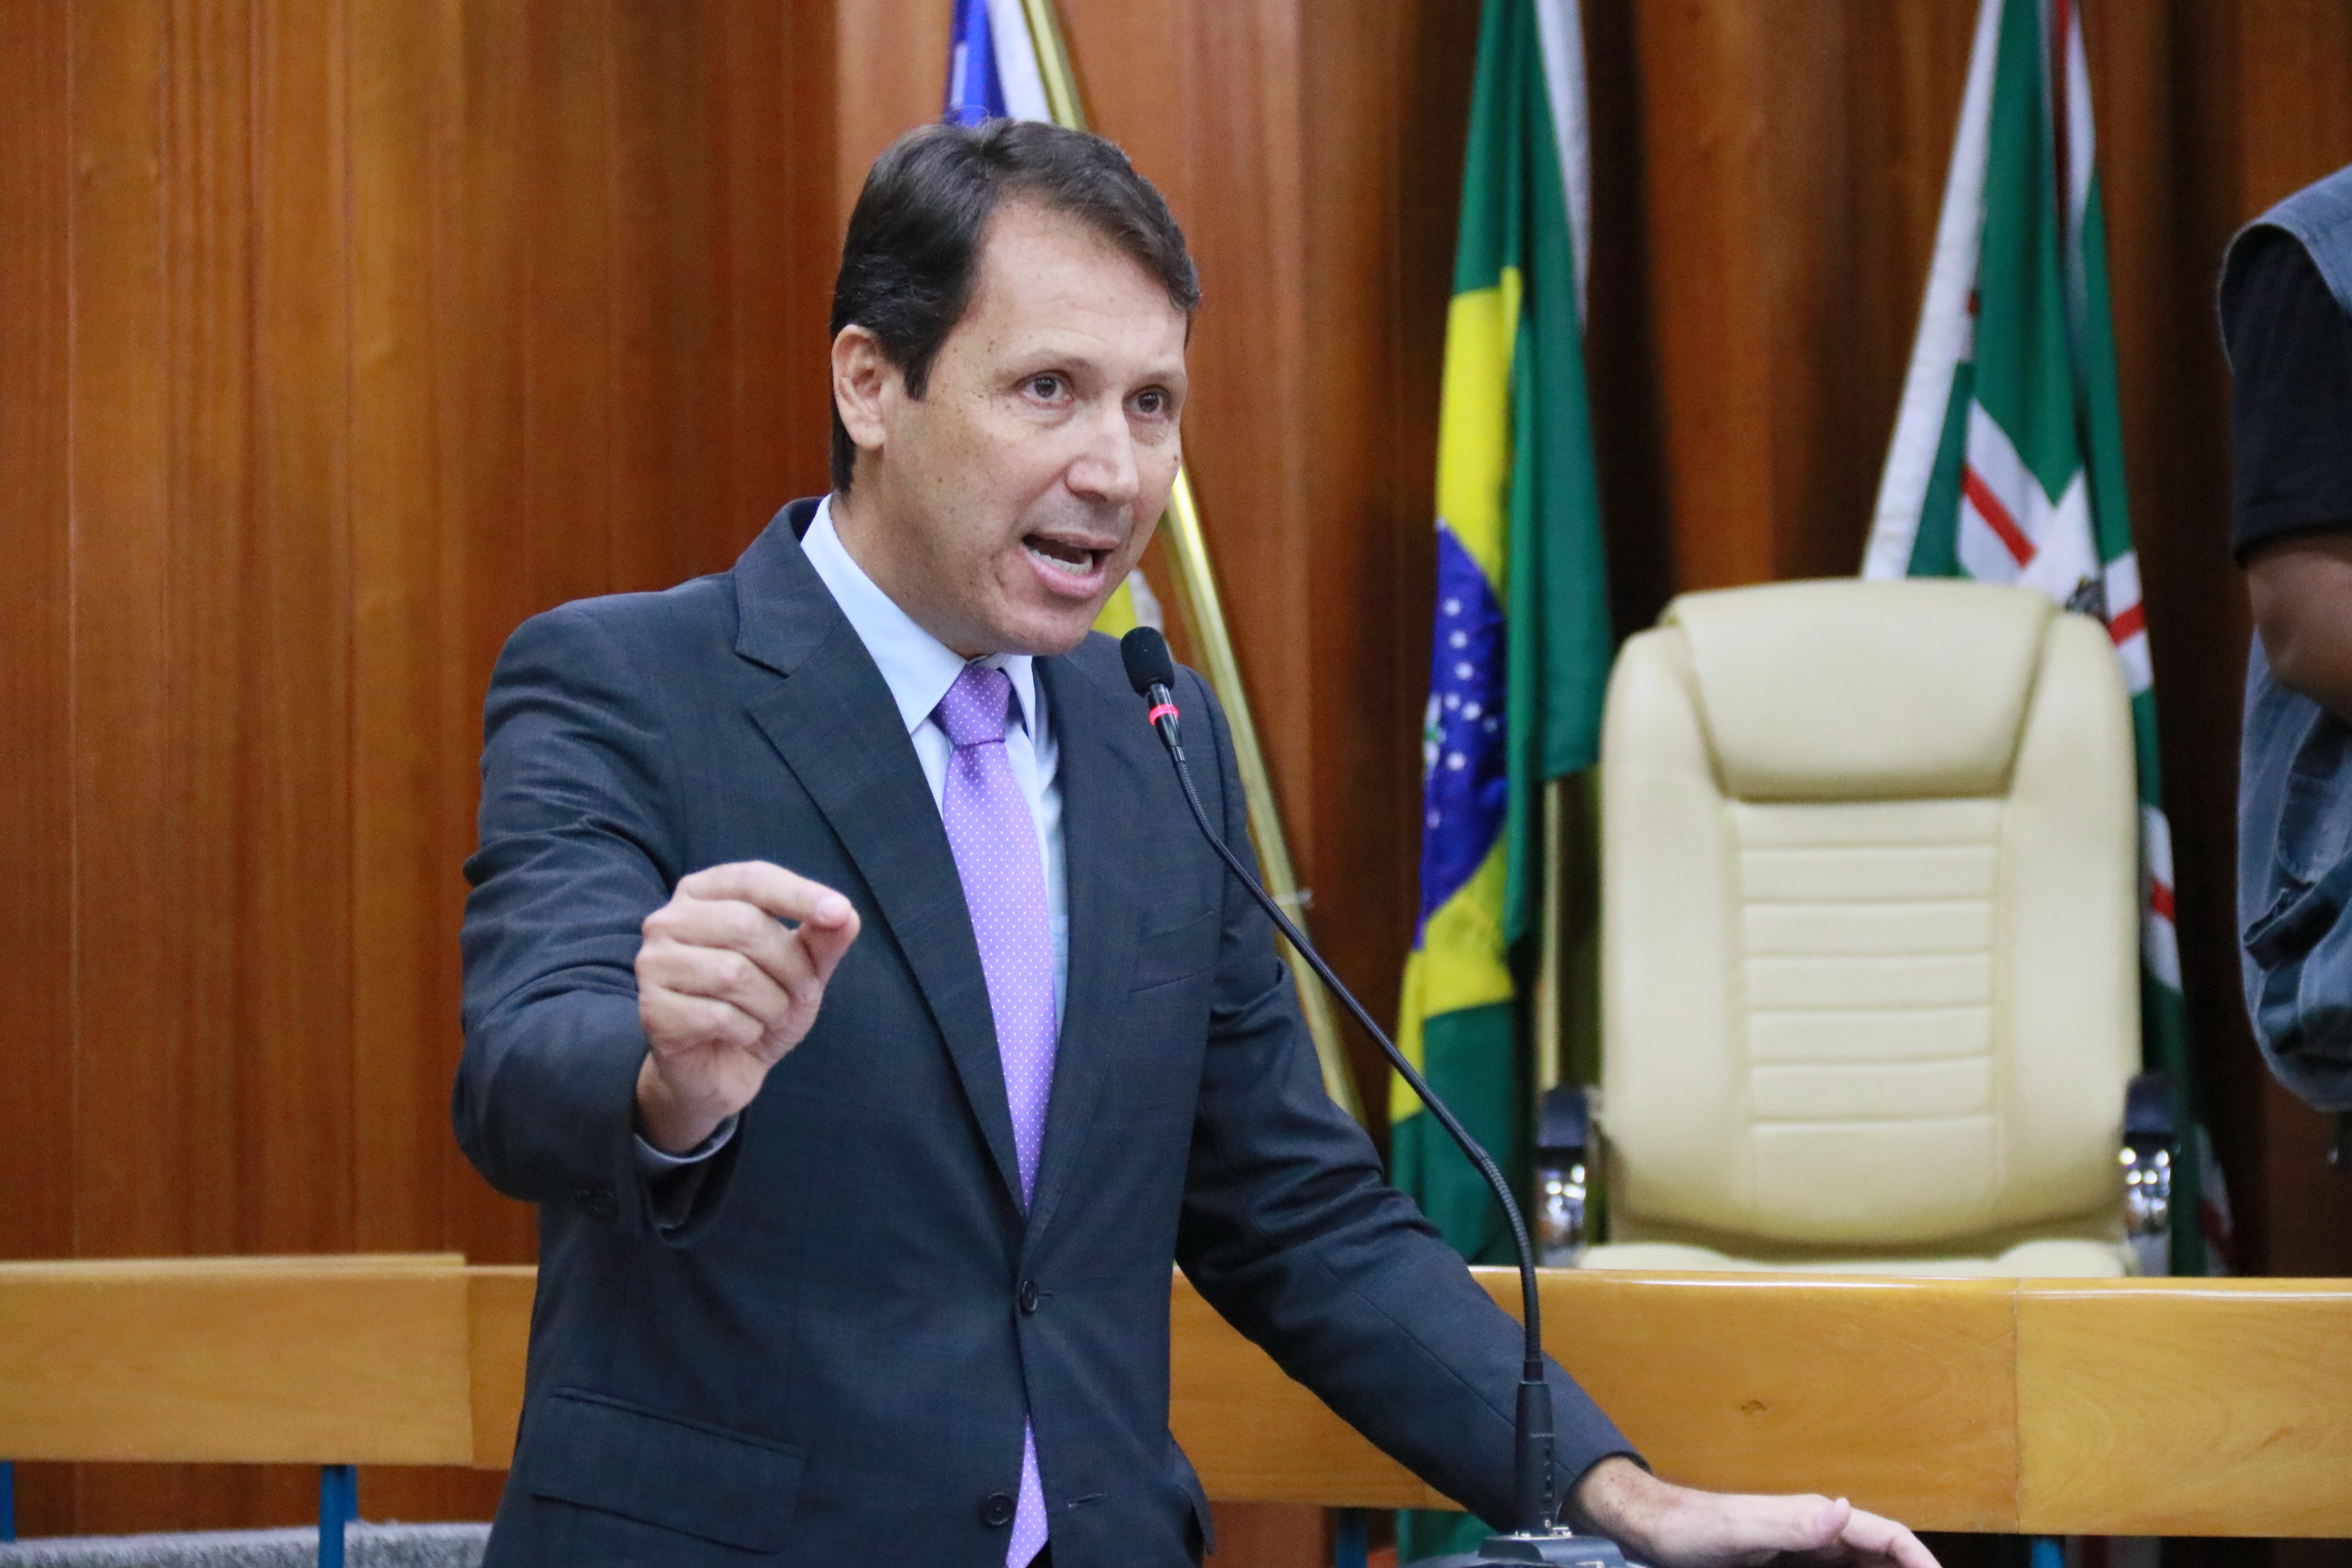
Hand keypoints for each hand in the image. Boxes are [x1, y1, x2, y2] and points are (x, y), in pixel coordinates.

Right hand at [634, 861, 860, 1152]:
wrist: (723, 1069)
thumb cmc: (760, 1005)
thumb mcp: (803, 970)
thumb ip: (823, 939)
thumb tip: (846, 915)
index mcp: (702, 894)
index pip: (753, 878)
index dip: (799, 894)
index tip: (839, 912)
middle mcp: (667, 921)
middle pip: (747, 926)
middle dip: (790, 966)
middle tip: (799, 994)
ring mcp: (653, 965)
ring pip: (733, 974)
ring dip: (771, 1003)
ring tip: (767, 1016)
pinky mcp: (652, 1011)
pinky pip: (719, 1016)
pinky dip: (748, 1030)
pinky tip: (741, 1035)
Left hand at [1572, 1458, 1938, 1567]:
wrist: (1652, 1528)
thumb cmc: (1690, 1528)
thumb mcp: (1737, 1531)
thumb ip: (1789, 1523)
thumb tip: (1842, 1509)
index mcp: (1813, 1518)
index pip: (1884, 1535)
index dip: (1919, 1558)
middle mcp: (1816, 1530)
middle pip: (1880, 1553)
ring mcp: (1802, 1549)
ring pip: (1861, 1566)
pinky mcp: (1786, 1564)